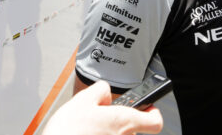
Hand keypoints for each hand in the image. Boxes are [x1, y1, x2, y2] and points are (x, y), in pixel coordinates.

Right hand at [42, 81, 162, 134]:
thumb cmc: (67, 132)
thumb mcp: (82, 99)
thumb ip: (101, 90)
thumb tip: (106, 93)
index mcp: (123, 122)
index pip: (155, 122)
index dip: (152, 114)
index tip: (147, 109)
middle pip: (131, 129)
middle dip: (116, 122)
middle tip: (99, 119)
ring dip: (106, 132)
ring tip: (87, 130)